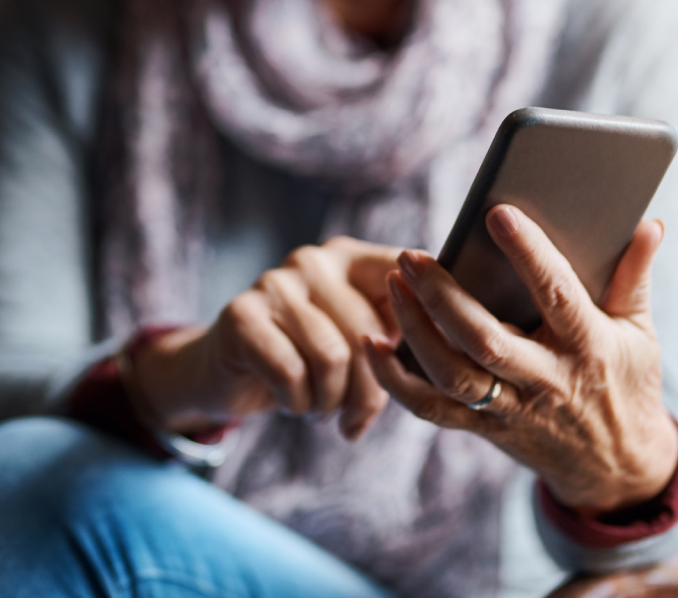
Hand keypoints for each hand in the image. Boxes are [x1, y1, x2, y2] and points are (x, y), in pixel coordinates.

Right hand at [130, 237, 400, 440]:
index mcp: (349, 258)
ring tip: (319, 408)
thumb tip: (449, 355)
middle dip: (369, 392)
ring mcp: (275, 282)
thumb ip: (395, 333)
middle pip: (369, 332)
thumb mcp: (355, 340)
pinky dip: (297, 403)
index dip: (422, 316)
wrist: (228, 374)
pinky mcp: (242, 314)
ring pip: (332, 357)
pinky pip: (290, 373)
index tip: (424, 358)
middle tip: (355, 419)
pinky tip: (290, 402)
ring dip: (330, 402)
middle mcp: (314, 261)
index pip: (402, 274)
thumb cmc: (306, 359)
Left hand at [365, 206, 677, 514]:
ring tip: (392, 284)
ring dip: (415, 329)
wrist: (617, 469)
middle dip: (443, 297)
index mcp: (589, 348)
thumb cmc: (626, 384)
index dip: (528, 254)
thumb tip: (647, 223)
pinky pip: (431, 409)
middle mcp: (546, 382)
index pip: (556, 295)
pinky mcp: (484, 428)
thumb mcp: (640, 332)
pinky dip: (395, 380)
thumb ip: (634, 275)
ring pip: (452, 375)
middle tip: (411, 256)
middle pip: (485, 340)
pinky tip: (371, 343)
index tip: (496, 213)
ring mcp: (510, 410)